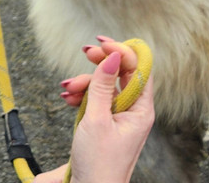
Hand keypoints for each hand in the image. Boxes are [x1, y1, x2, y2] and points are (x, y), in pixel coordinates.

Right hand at [38, 40, 154, 182]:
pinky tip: (68, 97)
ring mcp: (117, 118)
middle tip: (85, 52)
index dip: (123, 51)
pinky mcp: (103, 125)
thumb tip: (113, 55)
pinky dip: (81, 96)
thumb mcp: (97, 120)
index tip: (102, 43)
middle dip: (101, 63)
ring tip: (68, 89)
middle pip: (120, 74)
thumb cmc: (98, 165)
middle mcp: (132, 111)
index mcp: (141, 110)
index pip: (139, 69)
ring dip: (85, 82)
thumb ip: (102, 85)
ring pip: (104, 86)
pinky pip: (94, 101)